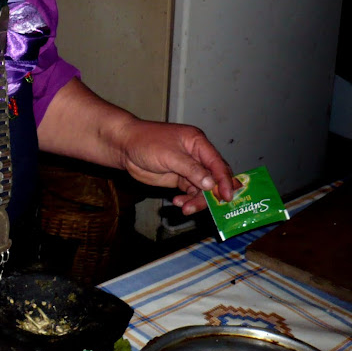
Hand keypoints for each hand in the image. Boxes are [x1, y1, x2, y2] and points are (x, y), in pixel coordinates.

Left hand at [119, 119, 234, 214]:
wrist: (124, 147)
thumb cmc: (146, 142)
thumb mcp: (170, 155)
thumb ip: (191, 170)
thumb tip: (211, 184)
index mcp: (198, 143)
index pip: (217, 163)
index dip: (224, 180)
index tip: (227, 197)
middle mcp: (197, 155)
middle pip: (213, 178)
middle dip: (211, 194)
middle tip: (207, 208)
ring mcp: (188, 168)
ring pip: (202, 188)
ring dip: (197, 200)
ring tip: (186, 208)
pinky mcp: (179, 179)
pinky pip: (190, 192)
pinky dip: (188, 200)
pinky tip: (179, 203)